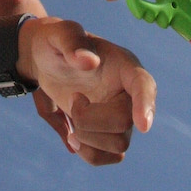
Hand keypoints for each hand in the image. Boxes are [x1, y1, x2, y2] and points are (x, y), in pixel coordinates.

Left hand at [18, 18, 155, 163]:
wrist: (45, 60)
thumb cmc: (55, 42)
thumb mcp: (58, 33)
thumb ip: (71, 41)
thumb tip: (88, 61)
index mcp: (123, 65)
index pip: (143, 85)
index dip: (146, 104)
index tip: (143, 125)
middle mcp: (128, 93)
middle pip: (124, 123)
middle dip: (89, 119)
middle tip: (72, 98)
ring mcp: (121, 115)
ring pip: (118, 145)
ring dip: (87, 136)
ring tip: (72, 114)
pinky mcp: (108, 133)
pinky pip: (108, 157)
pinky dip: (88, 152)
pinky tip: (72, 136)